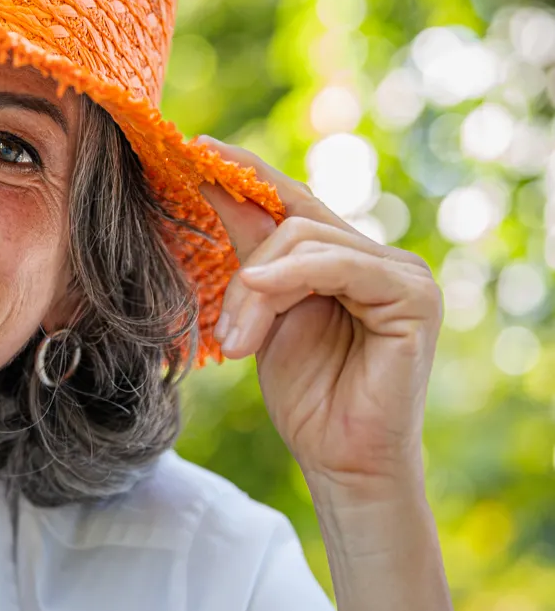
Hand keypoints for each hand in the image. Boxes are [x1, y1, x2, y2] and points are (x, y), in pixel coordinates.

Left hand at [195, 137, 442, 506]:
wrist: (341, 461)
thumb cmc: (308, 395)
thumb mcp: (265, 311)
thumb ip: (252, 251)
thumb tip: (213, 183)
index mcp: (348, 257)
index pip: (293, 200)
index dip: (246, 173)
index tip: (195, 149)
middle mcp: (382, 257)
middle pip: (293, 220)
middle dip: (245, 266)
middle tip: (222, 330)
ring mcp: (404, 274)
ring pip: (306, 239)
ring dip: (257, 288)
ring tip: (239, 341)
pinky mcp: (414, 297)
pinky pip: (341, 264)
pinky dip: (293, 276)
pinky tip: (260, 293)